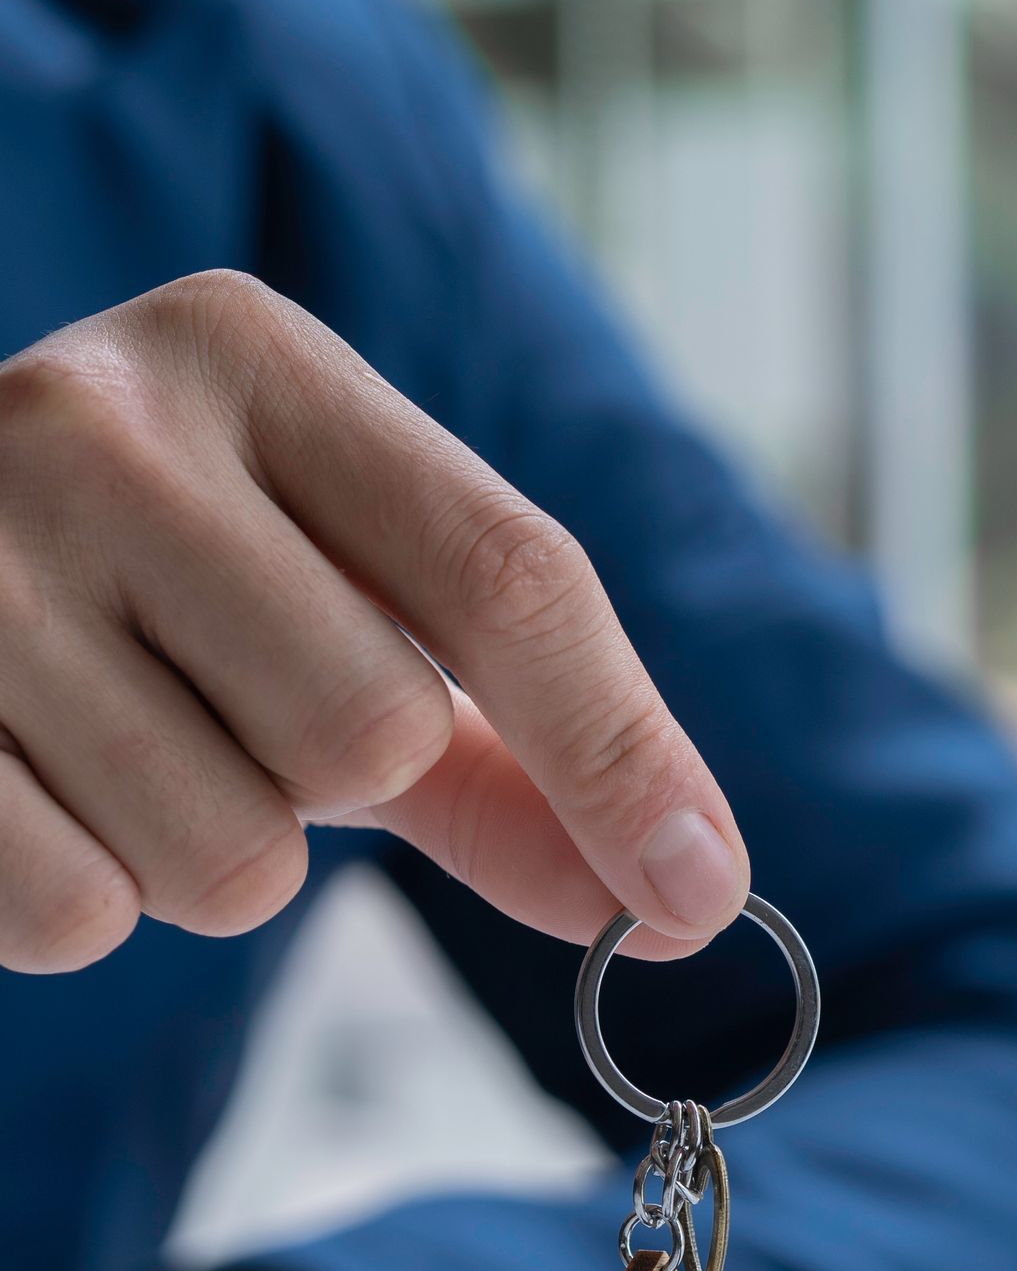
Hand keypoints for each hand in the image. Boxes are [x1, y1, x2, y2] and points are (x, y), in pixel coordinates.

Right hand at [0, 272, 749, 972]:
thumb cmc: (138, 591)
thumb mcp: (329, 609)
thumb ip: (507, 747)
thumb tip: (680, 895)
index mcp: (248, 355)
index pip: (508, 573)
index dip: (623, 755)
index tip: (696, 899)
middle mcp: (98, 421)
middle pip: (373, 733)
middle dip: (336, 792)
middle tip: (227, 719)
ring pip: (228, 855)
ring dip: (206, 860)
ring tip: (112, 749)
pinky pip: (75, 915)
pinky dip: (78, 907)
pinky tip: (25, 789)